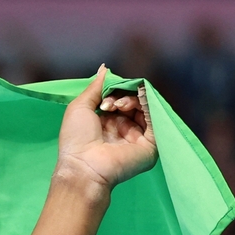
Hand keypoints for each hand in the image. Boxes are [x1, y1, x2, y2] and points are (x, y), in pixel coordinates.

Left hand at [55, 65, 156, 192]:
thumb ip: (95, 87)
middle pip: (134, 102)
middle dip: (123, 96)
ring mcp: (137, 137)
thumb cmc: (76, 139)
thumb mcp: (80, 107)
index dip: (115, 92)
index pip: (120, 99)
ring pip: (145, 109)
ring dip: (133, 101)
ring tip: (118, 106)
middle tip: (109, 104)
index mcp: (108, 122)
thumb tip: (105, 68)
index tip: (105, 98)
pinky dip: (150, 106)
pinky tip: (140, 100)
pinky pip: (157, 121)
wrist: (84, 166)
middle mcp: (124, 129)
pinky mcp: (151, 145)